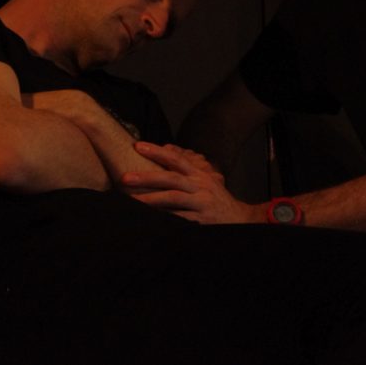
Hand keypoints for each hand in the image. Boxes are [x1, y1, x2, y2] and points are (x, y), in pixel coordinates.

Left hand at [122, 142, 262, 223]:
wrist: (241, 219)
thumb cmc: (216, 200)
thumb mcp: (205, 181)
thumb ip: (186, 170)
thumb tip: (164, 151)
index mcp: (199, 174)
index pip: (176, 159)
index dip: (157, 151)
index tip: (137, 146)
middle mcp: (200, 186)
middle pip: (171, 177)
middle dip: (146, 177)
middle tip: (125, 177)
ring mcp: (202, 203)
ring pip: (173, 198)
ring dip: (150, 199)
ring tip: (131, 200)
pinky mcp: (202, 220)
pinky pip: (180, 218)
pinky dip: (164, 218)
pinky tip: (150, 219)